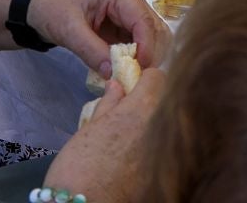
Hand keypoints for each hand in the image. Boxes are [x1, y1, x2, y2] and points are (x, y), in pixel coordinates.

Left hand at [26, 0, 171, 73]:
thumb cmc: (56, 9)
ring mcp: (132, 18)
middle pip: (156, 31)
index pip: (144, 21)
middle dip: (151, 55)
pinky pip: (141, 48)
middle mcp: (134, 4)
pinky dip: (138, 62)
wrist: (45, 6)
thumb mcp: (69, 30)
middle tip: (138, 79)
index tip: (140, 69)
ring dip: (146, 60)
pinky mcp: (127, 31)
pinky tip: (128, 74)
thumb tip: (112, 72)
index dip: (147, 46)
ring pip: (153, 41)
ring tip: (133, 79)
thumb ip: (90, 49)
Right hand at [46, 66, 165, 202]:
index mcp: (142, 108)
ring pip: (167, 123)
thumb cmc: (79, 165)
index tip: (134, 86)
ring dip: (155, 122)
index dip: (145, 78)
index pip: (158, 77)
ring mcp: (167, 148)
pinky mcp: (165, 169)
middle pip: (166, 99)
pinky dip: (155, 145)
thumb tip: (117, 86)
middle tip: (131, 110)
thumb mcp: (90, 129)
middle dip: (152, 100)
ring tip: (131, 135)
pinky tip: (136, 155)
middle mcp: (162, 125)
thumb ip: (108, 104)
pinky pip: (164, 147)